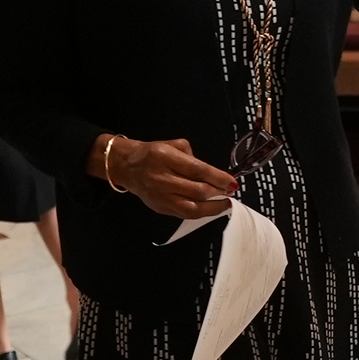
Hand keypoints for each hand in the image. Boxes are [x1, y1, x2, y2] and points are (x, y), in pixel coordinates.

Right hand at [100, 135, 236, 219]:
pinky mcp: (159, 208)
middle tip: (230, 191)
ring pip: (191, 208)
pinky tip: (210, 209)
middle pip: (196, 191)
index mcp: (165, 158)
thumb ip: (193, 157)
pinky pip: (184, 215)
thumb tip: (212, 174)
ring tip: (224, 203)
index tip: (232, 182)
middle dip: (218, 193)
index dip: (217, 178)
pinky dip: (200, 213)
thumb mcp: (173, 145)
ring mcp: (160, 196)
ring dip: (212, 208)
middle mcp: (162, 178)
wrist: (126, 166)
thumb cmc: (153, 153)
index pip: (197, 170)